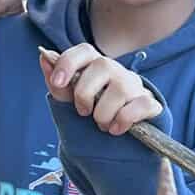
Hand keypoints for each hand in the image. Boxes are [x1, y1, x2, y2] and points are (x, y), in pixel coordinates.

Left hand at [39, 44, 162, 135]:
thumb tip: (44, 58)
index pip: (84, 50)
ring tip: (101, 125)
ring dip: (104, 113)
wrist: (121, 143)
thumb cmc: (94, 114)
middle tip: (83, 112)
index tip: (57, 82)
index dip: (69, 62)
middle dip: (85, 93)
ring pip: (121, 88)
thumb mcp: (72, 102)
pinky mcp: (150, 103)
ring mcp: (135, 86)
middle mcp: (117, 71)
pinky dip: (123, 120)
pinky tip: (116, 129)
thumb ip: (58, 85)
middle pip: (102, 65)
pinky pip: (140, 105)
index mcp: (95, 66)